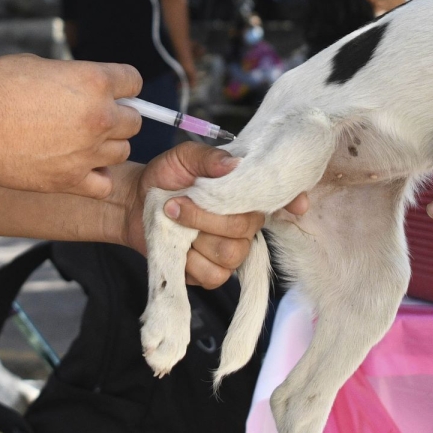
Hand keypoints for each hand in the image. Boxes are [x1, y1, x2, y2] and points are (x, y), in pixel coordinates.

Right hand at [0, 54, 141, 197]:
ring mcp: (88, 152)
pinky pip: (104, 185)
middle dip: (117, 116)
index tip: (113, 90)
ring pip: (122, 152)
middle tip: (93, 118)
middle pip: (134, 121)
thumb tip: (86, 86)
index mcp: (93, 82)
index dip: (123, 85)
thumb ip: (73, 77)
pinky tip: (80, 167)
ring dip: (108, 146)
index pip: (134, 81)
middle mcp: (99, 118)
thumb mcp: (40, 65)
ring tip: (82, 142)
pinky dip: (96, 178)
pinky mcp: (71, 180)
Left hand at [124, 142, 308, 288]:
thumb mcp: (184, 157)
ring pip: (231, 253)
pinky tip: (178, 246)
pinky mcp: (211, 273)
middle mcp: (244, 222)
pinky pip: (214, 275)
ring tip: (173, 220)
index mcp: (245, 193)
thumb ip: (208, 158)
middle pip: (245, 228)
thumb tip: (232, 164)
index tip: (298, 206)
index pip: (279, 198)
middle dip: (206, 216)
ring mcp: (230, 250)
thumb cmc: (164, 177)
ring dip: (195, 236)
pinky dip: (191, 262)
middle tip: (177, 204)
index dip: (292, 201)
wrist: (134, 202)